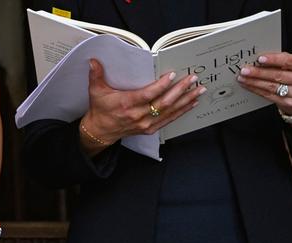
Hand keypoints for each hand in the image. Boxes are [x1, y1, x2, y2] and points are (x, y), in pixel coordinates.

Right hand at [81, 59, 205, 150]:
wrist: (100, 131)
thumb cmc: (100, 111)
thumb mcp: (96, 92)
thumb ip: (96, 75)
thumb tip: (93, 61)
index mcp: (126, 105)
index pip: (147, 95)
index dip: (160, 86)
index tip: (171, 76)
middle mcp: (137, 116)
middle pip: (163, 103)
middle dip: (180, 90)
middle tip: (192, 79)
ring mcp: (145, 124)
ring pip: (170, 112)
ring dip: (186, 100)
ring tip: (198, 90)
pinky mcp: (150, 129)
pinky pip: (169, 120)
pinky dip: (182, 111)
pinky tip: (192, 103)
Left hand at [236, 52, 291, 116]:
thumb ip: (280, 61)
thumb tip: (259, 58)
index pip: (289, 61)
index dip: (273, 59)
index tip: (260, 59)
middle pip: (277, 75)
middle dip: (258, 72)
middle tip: (245, 70)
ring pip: (271, 86)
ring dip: (254, 82)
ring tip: (242, 78)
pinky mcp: (288, 103)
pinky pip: (268, 95)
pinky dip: (255, 89)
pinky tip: (248, 85)